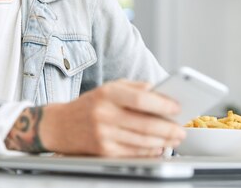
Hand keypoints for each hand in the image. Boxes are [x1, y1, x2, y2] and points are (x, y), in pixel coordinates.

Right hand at [4, 79, 185, 156]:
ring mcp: (103, 135)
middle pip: (145, 124)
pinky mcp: (103, 151)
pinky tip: (158, 146)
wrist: (59, 125)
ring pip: (141, 141)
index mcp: (107, 94)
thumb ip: (134, 87)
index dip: (162, 105)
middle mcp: (104, 114)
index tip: (177, 108)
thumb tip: (160, 92)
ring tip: (174, 138)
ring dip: (163, 141)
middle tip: (181, 129)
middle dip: (168, 128)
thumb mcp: (109, 88)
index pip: (140, 99)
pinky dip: (149, 151)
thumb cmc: (89, 104)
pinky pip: (133, 153)